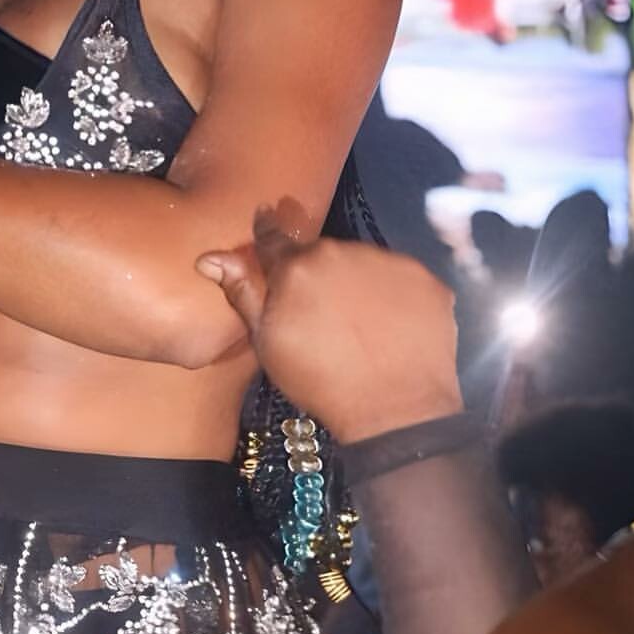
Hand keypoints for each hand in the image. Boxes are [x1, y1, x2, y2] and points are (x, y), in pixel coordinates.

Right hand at [196, 200, 461, 442]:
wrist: (394, 411)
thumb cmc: (319, 380)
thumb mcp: (268, 343)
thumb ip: (242, 293)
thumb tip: (208, 258)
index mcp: (297, 267)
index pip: (274, 239)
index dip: (268, 234)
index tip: (265, 221)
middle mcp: (342, 251)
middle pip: (321, 253)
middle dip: (317, 272)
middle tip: (321, 311)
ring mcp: (388, 262)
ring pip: (361, 262)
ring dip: (355, 280)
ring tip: (359, 322)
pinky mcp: (425, 278)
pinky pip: (399, 276)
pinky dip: (393, 294)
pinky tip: (390, 325)